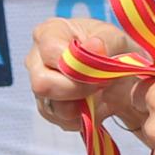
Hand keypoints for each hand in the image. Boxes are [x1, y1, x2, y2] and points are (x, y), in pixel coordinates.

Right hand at [27, 19, 147, 134]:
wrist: (118, 71)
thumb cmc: (111, 47)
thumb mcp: (116, 38)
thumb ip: (106, 42)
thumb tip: (94, 47)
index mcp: (49, 33)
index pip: (50, 50)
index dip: (76, 63)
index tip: (101, 65)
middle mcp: (36, 60)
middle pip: (43, 83)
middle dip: (78, 89)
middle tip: (102, 83)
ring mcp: (40, 87)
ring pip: (53, 107)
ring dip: (83, 105)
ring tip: (101, 93)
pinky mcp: (48, 109)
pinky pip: (63, 121)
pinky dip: (84, 117)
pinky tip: (95, 103)